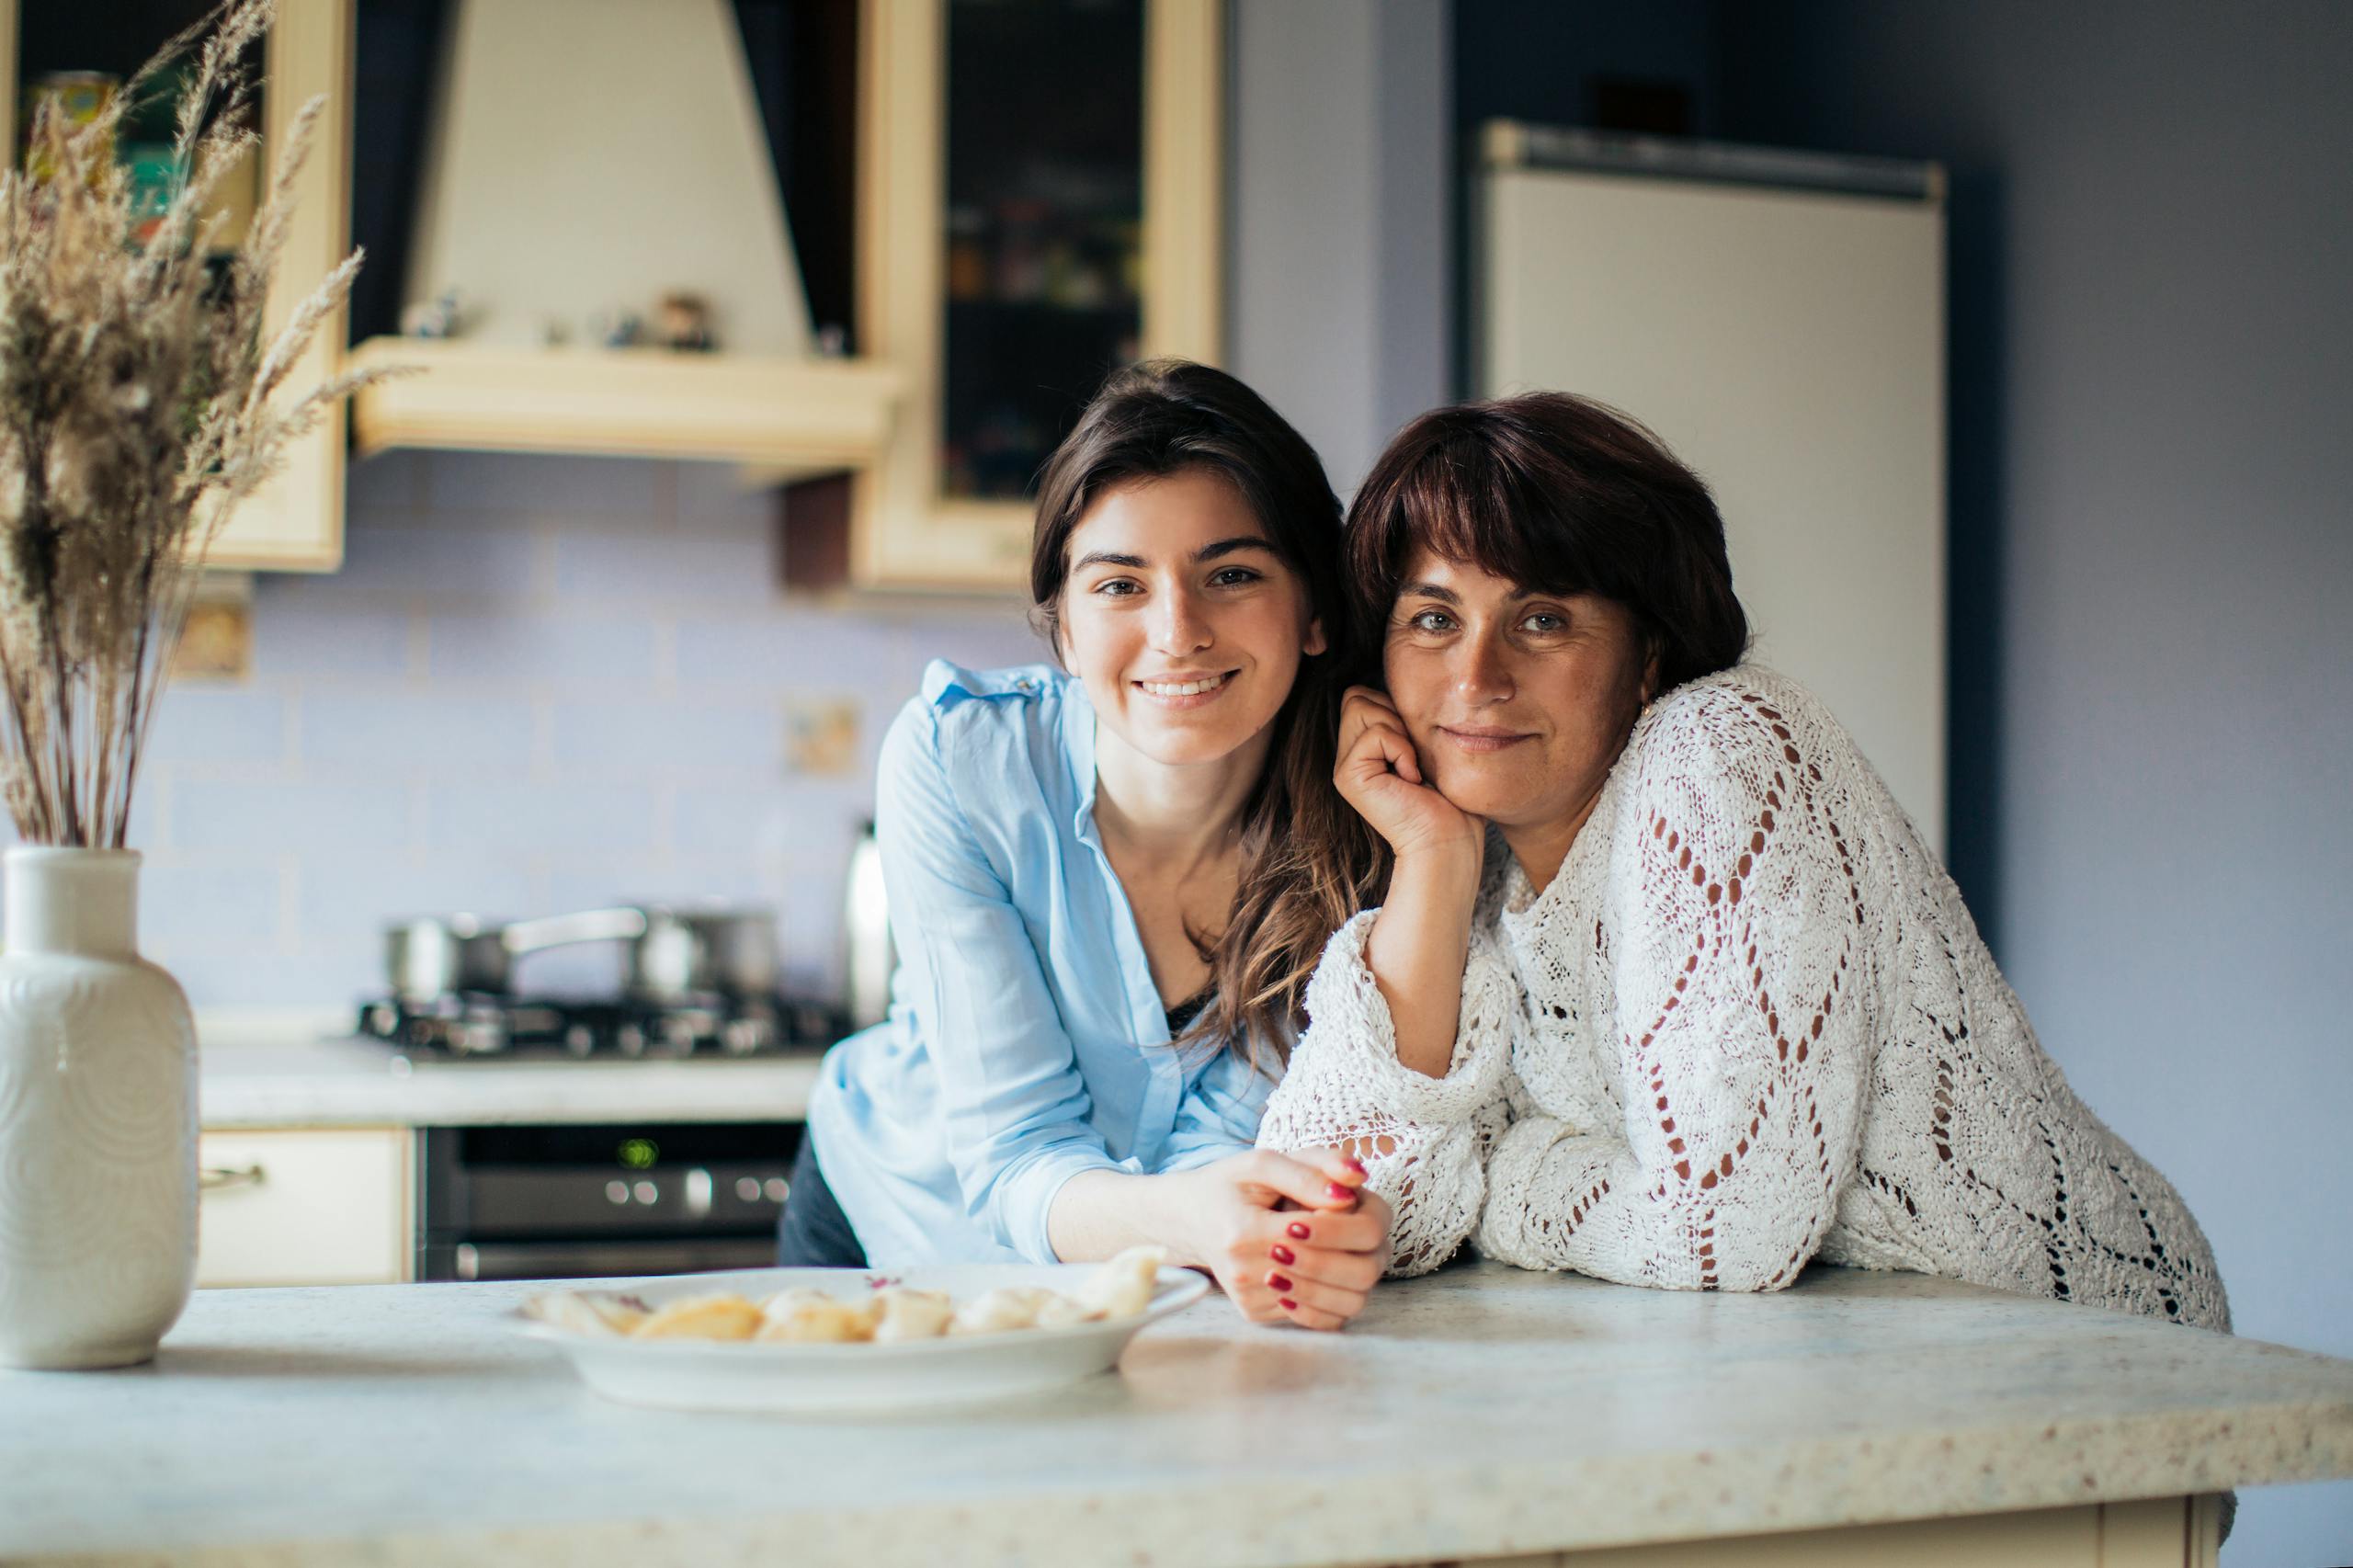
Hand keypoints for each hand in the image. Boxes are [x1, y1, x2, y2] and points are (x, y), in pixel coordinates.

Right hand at [1166, 1148, 1387, 1328]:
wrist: (1190, 1219)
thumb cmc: (1229, 1186)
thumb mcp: (1261, 1163)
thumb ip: (1309, 1170)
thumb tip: (1354, 1183)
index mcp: (1243, 1232)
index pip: (1316, 1233)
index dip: (1342, 1216)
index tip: (1344, 1199)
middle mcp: (1244, 1273)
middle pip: (1331, 1271)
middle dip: (1354, 1245)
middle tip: (1353, 1221)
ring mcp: (1250, 1298)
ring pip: (1335, 1302)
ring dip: (1351, 1270)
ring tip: (1342, 1243)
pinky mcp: (1257, 1313)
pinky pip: (1319, 1315)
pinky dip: (1335, 1288)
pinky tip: (1325, 1262)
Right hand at [1335, 686, 1482, 862]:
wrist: (1448, 839)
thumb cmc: (1447, 797)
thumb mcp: (1423, 744)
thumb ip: (1402, 719)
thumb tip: (1400, 683)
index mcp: (1361, 748)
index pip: (1360, 694)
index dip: (1392, 707)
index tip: (1415, 745)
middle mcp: (1346, 756)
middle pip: (1355, 694)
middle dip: (1392, 714)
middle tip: (1412, 754)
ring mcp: (1344, 767)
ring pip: (1360, 705)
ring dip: (1398, 731)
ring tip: (1410, 766)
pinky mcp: (1348, 777)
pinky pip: (1375, 733)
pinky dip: (1402, 749)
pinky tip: (1410, 779)